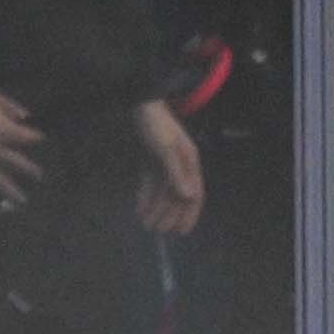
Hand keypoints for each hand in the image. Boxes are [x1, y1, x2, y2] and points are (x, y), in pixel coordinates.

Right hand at [0, 81, 45, 215]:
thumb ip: (9, 105)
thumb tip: (25, 116)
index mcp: (3, 132)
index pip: (25, 137)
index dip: (33, 136)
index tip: (39, 137)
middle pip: (15, 162)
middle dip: (29, 168)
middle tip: (40, 176)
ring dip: (9, 190)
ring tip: (22, 201)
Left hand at [125, 96, 203, 239]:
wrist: (140, 102)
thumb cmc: (154, 124)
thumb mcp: (165, 147)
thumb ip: (176, 172)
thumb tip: (189, 197)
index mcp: (190, 163)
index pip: (194, 194)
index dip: (189, 214)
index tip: (181, 231)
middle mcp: (180, 166)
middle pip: (177, 196)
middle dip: (168, 214)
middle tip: (157, 230)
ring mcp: (165, 163)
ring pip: (162, 192)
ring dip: (155, 208)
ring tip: (146, 223)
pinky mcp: (150, 160)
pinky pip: (150, 183)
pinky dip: (146, 196)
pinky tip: (140, 208)